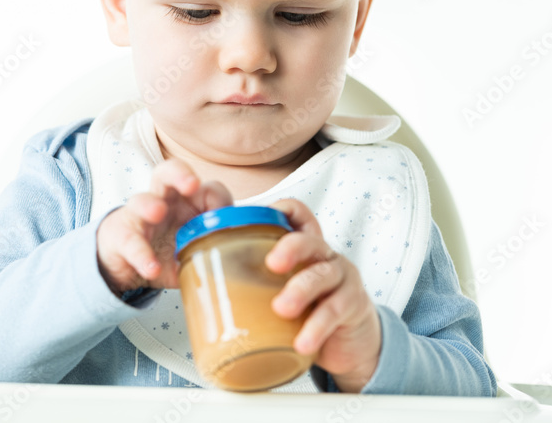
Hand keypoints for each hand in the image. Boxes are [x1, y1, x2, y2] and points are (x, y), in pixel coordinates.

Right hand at [96, 158, 232, 294]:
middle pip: (167, 172)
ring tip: (157, 212)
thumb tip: (249, 263)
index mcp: (186, 203)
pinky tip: (151, 266)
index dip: (217, 197)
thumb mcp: (194, 250)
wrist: (127, 262)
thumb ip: (215, 250)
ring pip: (141, 199)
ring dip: (150, 204)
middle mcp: (162, 201)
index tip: (224, 213)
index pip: (205, 188)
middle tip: (190, 184)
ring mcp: (139, 217)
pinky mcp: (121, 236)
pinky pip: (130, 242)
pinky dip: (141, 254)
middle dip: (180, 174)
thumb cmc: (165, 248)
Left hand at [265, 198, 381, 392]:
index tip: (255, 218)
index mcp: (302, 246)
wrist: (348, 341)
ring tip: (281, 309)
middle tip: (271, 264)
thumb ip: (253, 282)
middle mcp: (323, 255)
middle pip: (308, 240)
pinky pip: (335, 311)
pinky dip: (316, 328)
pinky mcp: (353, 304)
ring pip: (322, 275)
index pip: (296, 214)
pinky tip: (302, 342)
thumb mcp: (280, 290)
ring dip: (300, 291)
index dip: (281, 209)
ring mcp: (341, 278)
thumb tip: (198, 287)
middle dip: (290, 248)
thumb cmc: (306, 308)